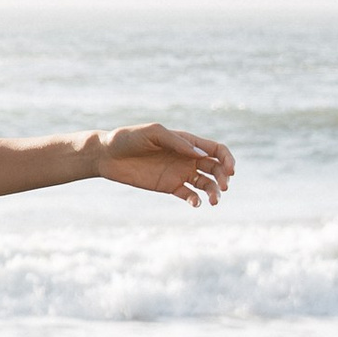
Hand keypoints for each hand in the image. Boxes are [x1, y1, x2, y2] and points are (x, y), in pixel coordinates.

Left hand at [90, 123, 233, 206]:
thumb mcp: (153, 134)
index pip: (216, 149)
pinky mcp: (169, 187)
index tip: (230, 171)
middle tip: (222, 188)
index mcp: (186, 142)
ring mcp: (179, 173)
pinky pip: (189, 195)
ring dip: (214, 192)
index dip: (228, 159)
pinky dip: (196, 200)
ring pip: (205, 184)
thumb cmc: (128, 138)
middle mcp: (186, 157)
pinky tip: (195, 202)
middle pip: (216, 168)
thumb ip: (177, 143)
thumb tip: (201, 155)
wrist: (107, 156)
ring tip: (213, 201)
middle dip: (224, 178)